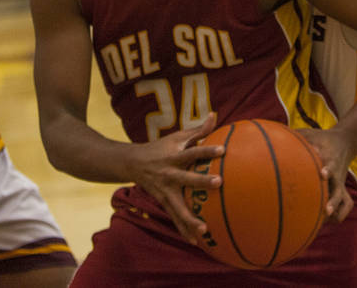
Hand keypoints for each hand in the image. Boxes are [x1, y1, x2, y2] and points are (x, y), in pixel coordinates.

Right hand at [131, 114, 224, 244]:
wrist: (132, 163)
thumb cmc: (161, 147)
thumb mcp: (177, 137)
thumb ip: (198, 130)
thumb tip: (214, 114)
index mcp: (174, 156)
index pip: (193, 151)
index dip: (207, 149)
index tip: (223, 150)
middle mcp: (169, 174)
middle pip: (186, 178)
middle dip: (201, 182)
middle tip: (218, 183)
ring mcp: (165, 190)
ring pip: (178, 206)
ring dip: (190, 219)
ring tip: (204, 230)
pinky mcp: (163, 201)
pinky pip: (175, 217)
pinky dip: (184, 230)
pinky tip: (196, 242)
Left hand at [296, 127, 354, 222]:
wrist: (345, 141)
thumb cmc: (320, 137)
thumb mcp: (309, 133)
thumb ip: (294, 136)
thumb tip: (272, 135)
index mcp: (328, 157)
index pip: (330, 164)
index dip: (327, 169)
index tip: (323, 174)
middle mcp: (336, 172)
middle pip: (338, 188)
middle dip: (333, 199)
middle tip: (326, 210)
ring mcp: (340, 182)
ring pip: (344, 199)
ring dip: (336, 208)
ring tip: (326, 218)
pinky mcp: (341, 188)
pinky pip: (346, 204)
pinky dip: (340, 213)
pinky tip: (326, 220)